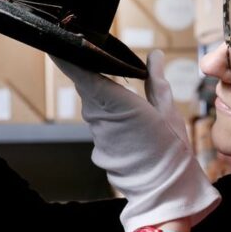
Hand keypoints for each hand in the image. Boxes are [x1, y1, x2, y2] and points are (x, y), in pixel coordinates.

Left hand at [53, 50, 220, 231]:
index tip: (60, 40)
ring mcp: (96, 135)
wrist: (164, 191)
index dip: (67, 55)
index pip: (80, 72)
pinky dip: (110, 120)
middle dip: (94, 73)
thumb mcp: (168, 109)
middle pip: (87, 86)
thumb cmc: (170, 149)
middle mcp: (99, 117)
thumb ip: (156, 80)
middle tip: (103, 58)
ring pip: (94, 107)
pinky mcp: (98, 149)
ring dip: (105, 99)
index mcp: (116, 101)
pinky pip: (100, 126)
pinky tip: (129, 126)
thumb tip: (154, 55)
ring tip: (127, 98)